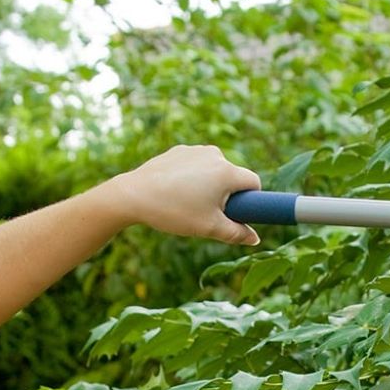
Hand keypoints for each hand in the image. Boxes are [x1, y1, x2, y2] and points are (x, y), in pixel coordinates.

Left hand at [107, 144, 261, 244]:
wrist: (134, 195)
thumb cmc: (175, 212)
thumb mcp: (210, 228)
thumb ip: (237, 234)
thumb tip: (254, 239)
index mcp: (226, 172)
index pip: (253, 182)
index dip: (251, 200)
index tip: (237, 213)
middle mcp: (214, 155)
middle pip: (233, 176)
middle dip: (228, 194)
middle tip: (208, 213)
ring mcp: (195, 150)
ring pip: (214, 171)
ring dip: (210, 186)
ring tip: (189, 203)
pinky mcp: (179, 151)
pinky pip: (196, 165)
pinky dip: (193, 178)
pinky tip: (176, 192)